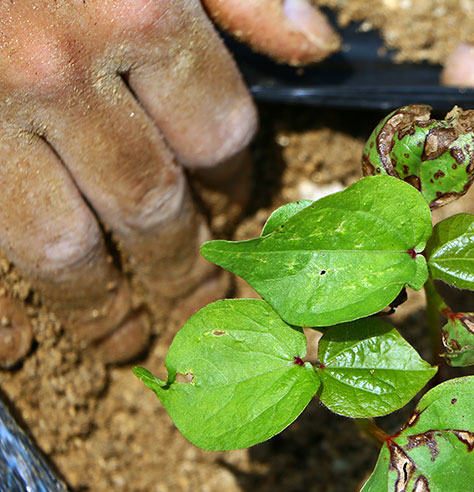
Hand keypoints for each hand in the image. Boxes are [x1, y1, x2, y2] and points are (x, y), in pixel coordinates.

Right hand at [0, 0, 336, 363]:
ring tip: (122, 342)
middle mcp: (58, 70)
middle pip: (150, 206)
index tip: (227, 203)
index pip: (216, 135)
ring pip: (58, 246)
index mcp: (135, 9)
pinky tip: (11, 349)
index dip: (231, 180)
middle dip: (182, 271)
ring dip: (97, 307)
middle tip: (200, 312)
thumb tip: (317, 48)